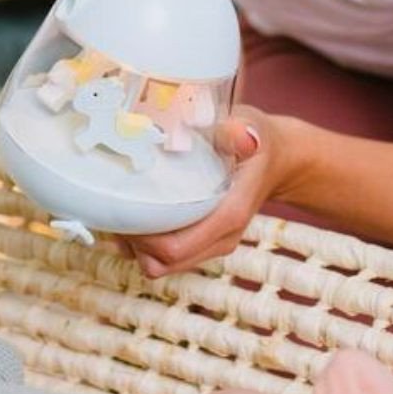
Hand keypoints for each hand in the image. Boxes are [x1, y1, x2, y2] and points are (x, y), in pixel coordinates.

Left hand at [119, 105, 295, 276]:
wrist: (276, 159)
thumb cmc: (257, 141)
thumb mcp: (251, 128)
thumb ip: (241, 132)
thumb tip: (240, 134)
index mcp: (230, 215)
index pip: (176, 246)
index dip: (143, 237)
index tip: (124, 207)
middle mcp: (221, 238)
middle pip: (164, 262)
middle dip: (133, 241)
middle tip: (115, 206)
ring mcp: (212, 244)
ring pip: (162, 265)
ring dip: (136, 245)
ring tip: (122, 211)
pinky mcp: (203, 242)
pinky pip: (166, 258)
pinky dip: (144, 245)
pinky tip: (134, 215)